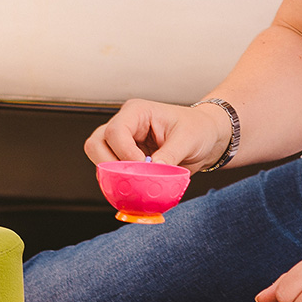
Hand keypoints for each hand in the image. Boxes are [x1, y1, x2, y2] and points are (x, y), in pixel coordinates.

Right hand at [86, 98, 233, 171]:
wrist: (206, 138)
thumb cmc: (198, 129)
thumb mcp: (188, 140)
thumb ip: (169, 155)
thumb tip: (152, 171)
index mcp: (137, 112)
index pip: (115, 132)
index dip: (125, 154)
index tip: (143, 167)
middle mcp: (125, 125)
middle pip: (96, 144)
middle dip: (110, 166)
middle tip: (133, 178)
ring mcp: (123, 143)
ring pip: (99, 159)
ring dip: (113, 176)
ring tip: (135, 184)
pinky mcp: (126, 159)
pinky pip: (111, 173)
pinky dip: (119, 184)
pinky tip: (136, 189)